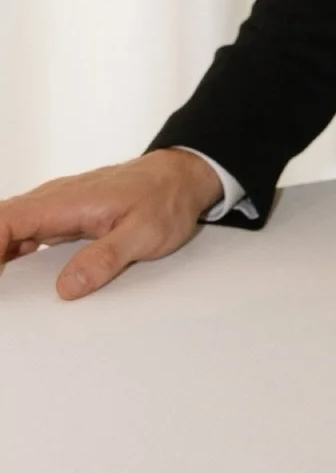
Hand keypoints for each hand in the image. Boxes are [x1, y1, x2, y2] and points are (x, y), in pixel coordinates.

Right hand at [0, 151, 221, 298]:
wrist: (181, 176)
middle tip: (2, 297)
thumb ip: (105, 258)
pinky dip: (10, 253)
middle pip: (2, 224)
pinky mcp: (63, 216)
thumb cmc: (166, 198)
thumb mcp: (145, 233)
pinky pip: (25, 232)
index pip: (7, 219)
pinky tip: (11, 278)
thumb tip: (67, 287)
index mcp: (68, 201)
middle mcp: (55, 199)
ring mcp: (57, 207)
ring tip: (6, 293)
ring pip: (10, 228)